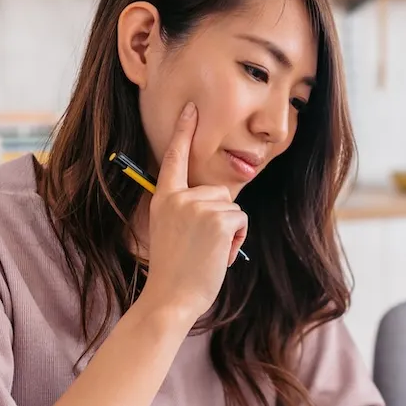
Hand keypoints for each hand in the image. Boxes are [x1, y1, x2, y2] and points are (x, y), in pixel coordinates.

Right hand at [135, 102, 248, 325]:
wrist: (170, 298)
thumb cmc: (175, 272)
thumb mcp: (172, 231)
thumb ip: (188, 210)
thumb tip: (221, 201)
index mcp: (164, 199)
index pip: (174, 159)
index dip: (183, 132)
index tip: (191, 108)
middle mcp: (179, 198)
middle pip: (219, 192)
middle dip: (221, 217)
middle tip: (201, 247)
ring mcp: (198, 207)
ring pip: (232, 207)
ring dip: (229, 231)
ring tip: (208, 253)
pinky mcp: (218, 219)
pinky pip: (241, 220)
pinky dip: (237, 239)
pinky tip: (219, 255)